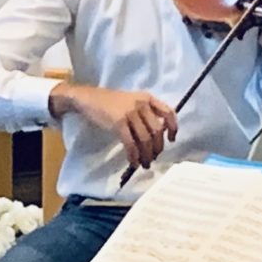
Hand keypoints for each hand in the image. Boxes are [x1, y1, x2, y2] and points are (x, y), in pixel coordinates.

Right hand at [56, 84, 180, 170]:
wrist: (89, 99)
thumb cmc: (110, 103)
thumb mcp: (132, 101)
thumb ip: (146, 112)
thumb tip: (157, 136)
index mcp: (147, 98)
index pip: (168, 112)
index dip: (173, 128)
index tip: (171, 140)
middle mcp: (141, 104)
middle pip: (157, 130)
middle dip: (157, 148)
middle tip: (154, 157)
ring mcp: (130, 113)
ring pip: (145, 139)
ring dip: (146, 155)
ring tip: (144, 164)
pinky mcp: (118, 123)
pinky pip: (131, 143)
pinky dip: (133, 156)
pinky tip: (133, 162)